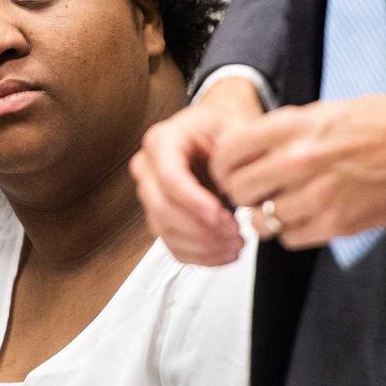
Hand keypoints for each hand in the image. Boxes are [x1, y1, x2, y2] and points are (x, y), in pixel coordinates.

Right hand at [130, 77, 263, 264]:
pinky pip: (172, 246)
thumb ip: (235, 154)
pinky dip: (200, 257)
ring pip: (167, 232)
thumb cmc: (224, 130)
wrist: (218, 136)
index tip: (222, 218)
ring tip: (237, 245)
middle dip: (202, 229)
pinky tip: (225, 253)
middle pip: (163, 209)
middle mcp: (148, 168)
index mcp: (163, 141)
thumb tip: (236, 185)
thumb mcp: (235, 129)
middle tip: (236, 234)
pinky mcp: (160, 218)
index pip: (170, 178)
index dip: (194, 202)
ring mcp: (151, 195)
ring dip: (204, 246)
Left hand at [211, 79, 385, 248]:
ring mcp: (318, 195)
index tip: (228, 172)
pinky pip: (291, 239)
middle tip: (253, 194)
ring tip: (280, 207)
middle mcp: (300, 160)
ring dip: (266, 217)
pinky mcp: (338, 223)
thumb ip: (284, 132)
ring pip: (261, 221)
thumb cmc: (380, 122)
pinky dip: (291, 232)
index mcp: (294, 127)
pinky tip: (304, 218)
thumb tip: (249, 152)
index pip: (229, 152)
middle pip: (238, 191)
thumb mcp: (324, 110)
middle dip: (241, 194)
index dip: (222, 166)